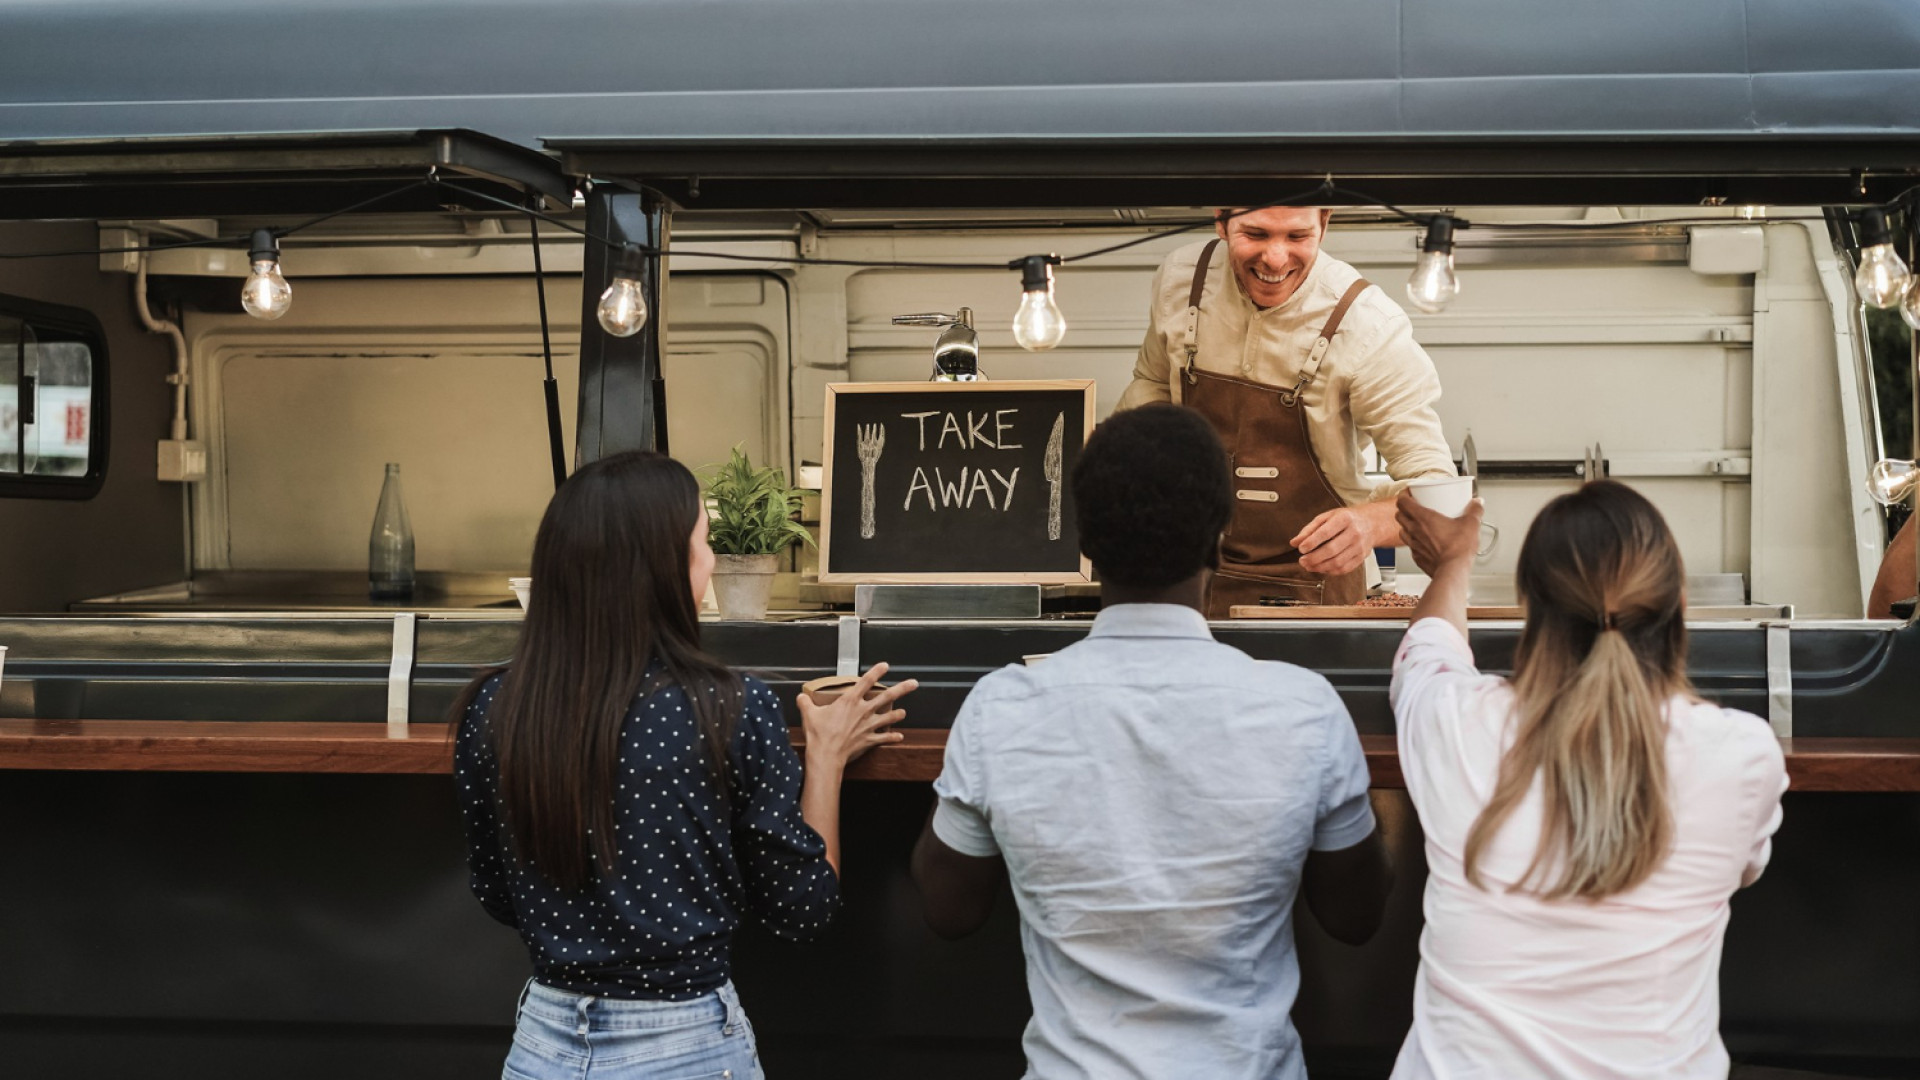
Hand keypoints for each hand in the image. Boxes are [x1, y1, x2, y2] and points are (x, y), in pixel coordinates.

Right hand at [796, 662, 917, 771]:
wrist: (826, 755)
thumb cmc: (819, 734)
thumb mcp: (809, 714)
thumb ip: (806, 703)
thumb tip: (801, 697)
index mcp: (850, 701)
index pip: (866, 681)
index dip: (877, 672)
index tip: (885, 666)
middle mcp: (863, 711)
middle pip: (886, 697)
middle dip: (902, 689)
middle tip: (914, 683)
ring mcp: (868, 725)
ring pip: (889, 717)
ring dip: (898, 714)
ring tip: (904, 712)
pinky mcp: (870, 739)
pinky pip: (885, 738)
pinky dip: (893, 737)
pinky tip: (900, 737)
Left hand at [1290, 507, 1377, 575]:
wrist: (1371, 523)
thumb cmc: (1346, 519)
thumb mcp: (1327, 517)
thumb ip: (1310, 529)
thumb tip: (1294, 542)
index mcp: (1345, 519)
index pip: (1326, 532)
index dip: (1311, 542)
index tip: (1301, 549)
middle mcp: (1354, 533)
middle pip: (1332, 550)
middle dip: (1314, 558)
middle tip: (1302, 560)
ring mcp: (1360, 546)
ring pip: (1338, 562)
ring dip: (1320, 567)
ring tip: (1308, 566)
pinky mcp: (1361, 557)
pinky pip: (1344, 569)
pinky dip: (1330, 571)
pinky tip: (1320, 568)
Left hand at [1395, 492, 1483, 574]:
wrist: (1453, 571)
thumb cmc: (1457, 549)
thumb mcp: (1471, 524)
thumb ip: (1474, 511)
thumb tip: (1477, 504)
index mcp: (1423, 518)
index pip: (1403, 501)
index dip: (1404, 494)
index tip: (1409, 492)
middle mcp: (1415, 530)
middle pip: (1399, 515)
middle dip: (1404, 509)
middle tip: (1414, 506)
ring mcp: (1414, 545)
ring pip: (1402, 530)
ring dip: (1407, 525)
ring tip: (1417, 524)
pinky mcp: (1417, 557)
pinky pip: (1411, 546)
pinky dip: (1414, 541)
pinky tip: (1424, 541)